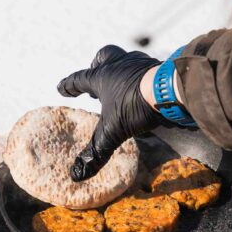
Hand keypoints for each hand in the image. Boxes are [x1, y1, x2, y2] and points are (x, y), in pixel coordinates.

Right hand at [57, 45, 162, 181]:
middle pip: (103, 56)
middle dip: (97, 64)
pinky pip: (145, 67)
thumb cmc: (136, 105)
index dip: (69, 85)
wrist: (170, 90)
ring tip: (121, 83)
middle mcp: (119, 65)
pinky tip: (144, 86)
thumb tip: (77, 174)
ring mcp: (140, 63)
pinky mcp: (158, 66)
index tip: (61, 89)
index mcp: (103, 77)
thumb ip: (96, 152)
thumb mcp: (113, 131)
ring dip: (121, 69)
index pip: (79, 79)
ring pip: (126, 59)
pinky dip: (141, 75)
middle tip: (95, 75)